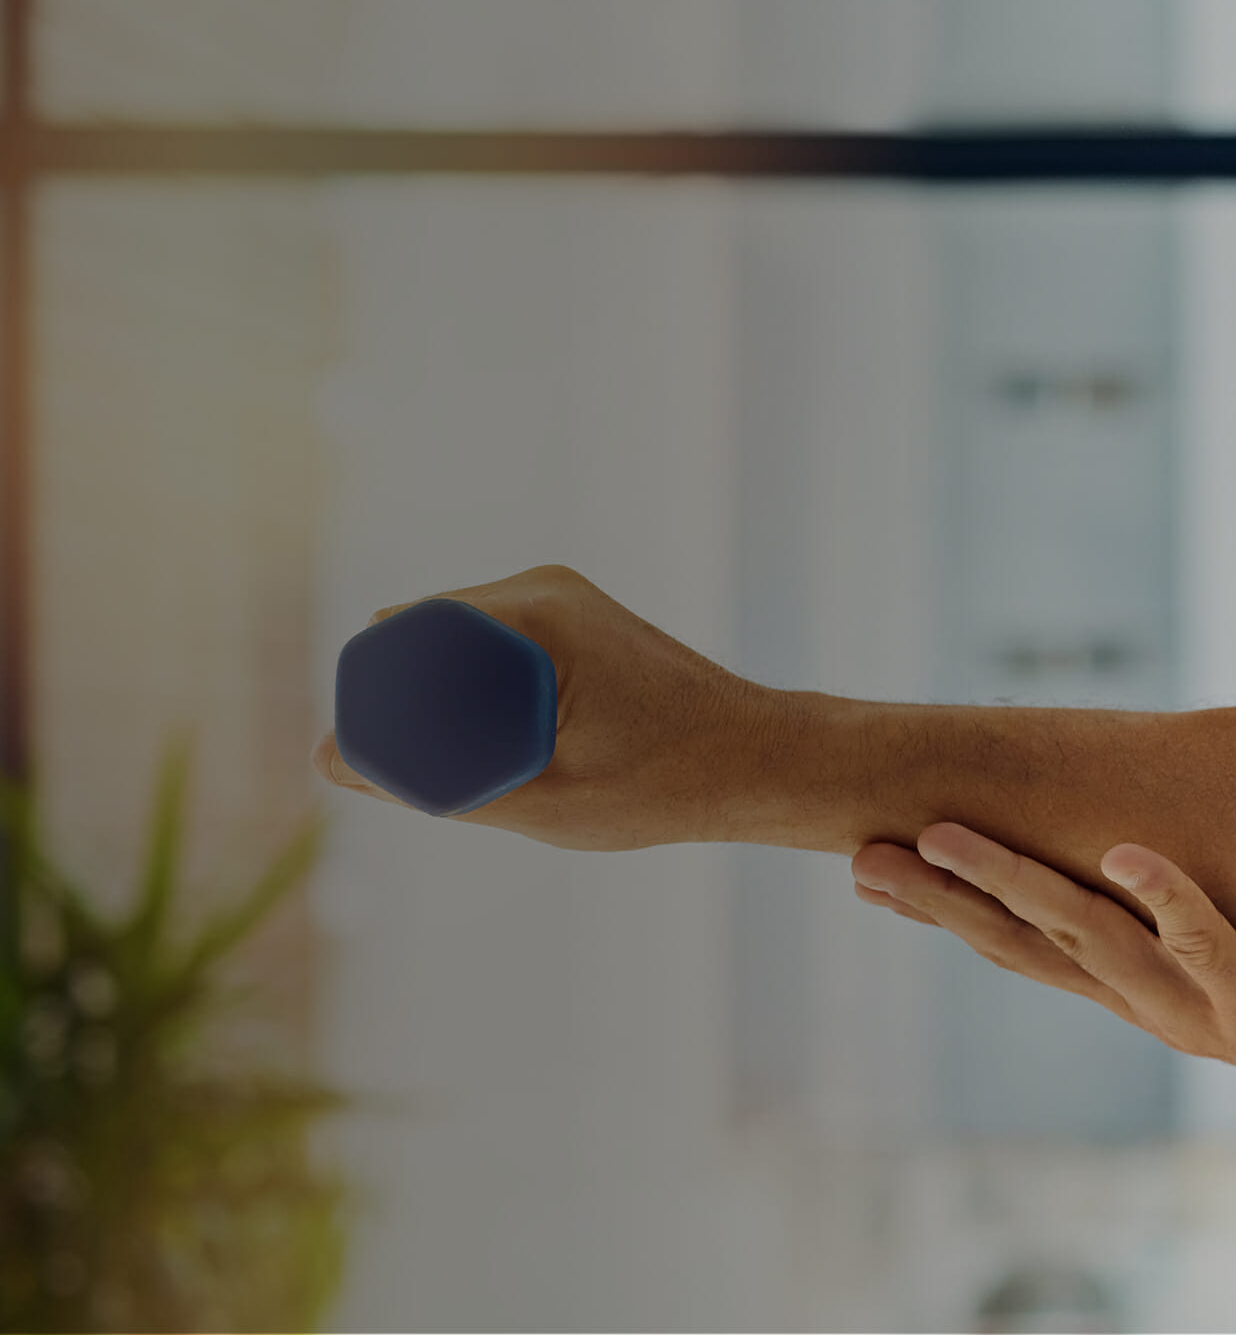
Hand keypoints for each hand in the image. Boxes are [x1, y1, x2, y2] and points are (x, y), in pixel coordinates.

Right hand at [315, 565, 812, 849]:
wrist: (761, 760)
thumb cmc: (663, 784)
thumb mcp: (535, 798)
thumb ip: (427, 783)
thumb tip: (326, 760)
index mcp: (532, 613)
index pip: (399, 641)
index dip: (373, 700)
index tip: (386, 765)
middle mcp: (543, 586)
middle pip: (423, 638)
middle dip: (406, 702)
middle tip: (429, 777)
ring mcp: (563, 596)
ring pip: (457, 645)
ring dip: (446, 698)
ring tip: (479, 765)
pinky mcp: (577, 616)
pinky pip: (494, 645)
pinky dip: (480, 690)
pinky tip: (496, 743)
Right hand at [854, 823, 1235, 1165]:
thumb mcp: (1213, 952)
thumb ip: (1162, 909)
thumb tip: (1118, 834)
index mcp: (1124, 990)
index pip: (1012, 948)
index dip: (939, 912)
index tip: (866, 869)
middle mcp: (1141, 1002)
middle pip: (1023, 944)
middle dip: (942, 899)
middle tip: (869, 853)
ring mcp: (1192, 1005)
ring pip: (1088, 936)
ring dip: (1016, 884)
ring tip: (949, 837)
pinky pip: (1202, 939)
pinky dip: (1165, 895)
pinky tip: (1126, 854)